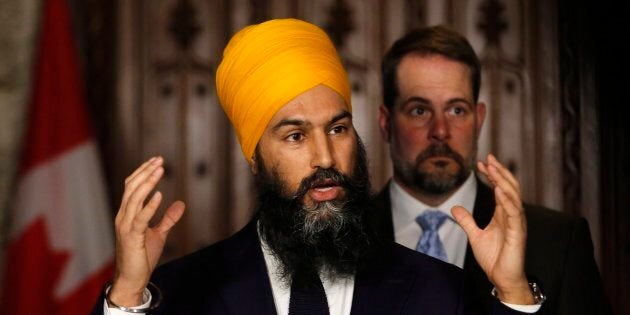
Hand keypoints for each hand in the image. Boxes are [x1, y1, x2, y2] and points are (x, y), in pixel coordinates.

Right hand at [109, 157, 185, 305]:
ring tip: (159, 170)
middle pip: (132, 188)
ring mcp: (125, 226)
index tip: (157, 160)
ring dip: (148, 183)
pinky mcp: (131, 237)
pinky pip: (140, 218)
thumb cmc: (142, 257)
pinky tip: (159, 194)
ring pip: (134, 198)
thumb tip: (181, 203)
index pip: (132, 187)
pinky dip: (150, 205)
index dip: (143, 172)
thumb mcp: (159, 234)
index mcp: (127, 214)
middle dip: (146, 172)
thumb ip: (168, 218)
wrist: (132, 279)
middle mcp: (123, 216)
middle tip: (160, 159)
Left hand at [451, 154, 533, 303]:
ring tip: (494, 167)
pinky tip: (499, 189)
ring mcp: (516, 223)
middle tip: (488, 157)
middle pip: (508, 187)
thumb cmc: (494, 258)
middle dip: (499, 171)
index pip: (499, 188)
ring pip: (513, 196)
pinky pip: (514, 212)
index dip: (492, 175)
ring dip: (503, 180)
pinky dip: (507, 200)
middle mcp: (512, 215)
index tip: (481, 163)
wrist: (502, 278)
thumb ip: (466, 221)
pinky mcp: (518, 232)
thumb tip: (454, 208)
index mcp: (503, 214)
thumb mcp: (475, 235)